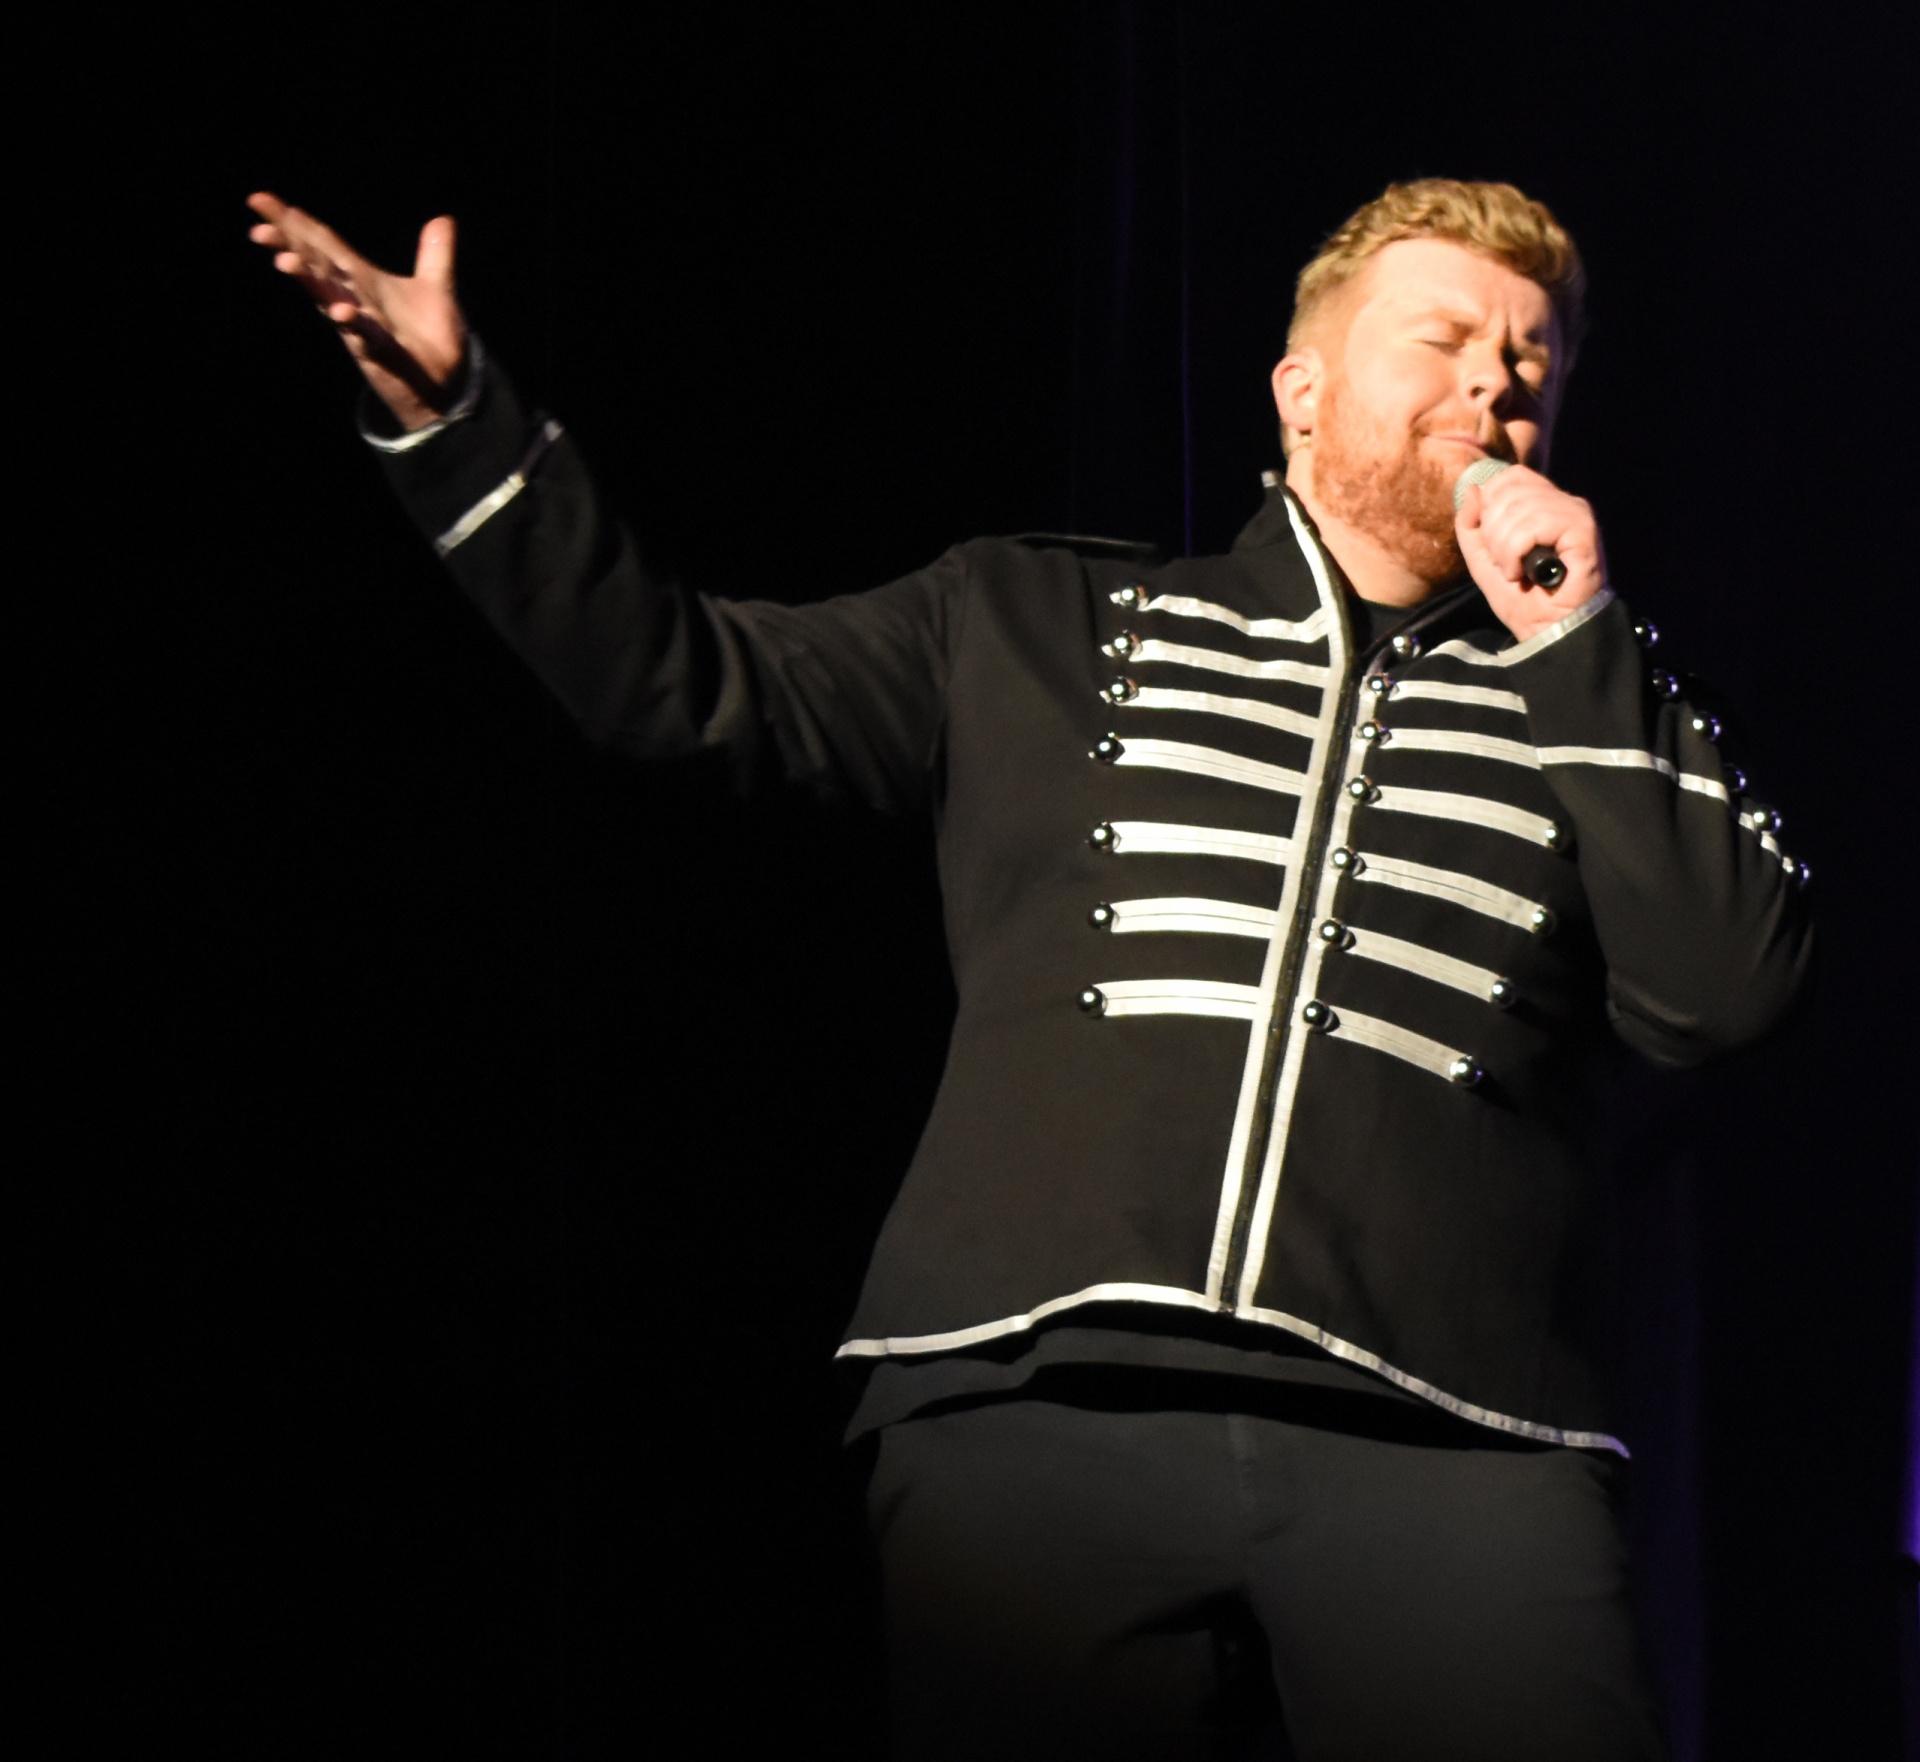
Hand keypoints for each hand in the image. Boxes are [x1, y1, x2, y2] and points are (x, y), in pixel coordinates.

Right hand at [246, 192, 468, 431]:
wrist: (446, 388)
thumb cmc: (431, 340)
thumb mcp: (436, 289)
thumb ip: (435, 255)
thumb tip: (443, 219)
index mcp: (363, 282)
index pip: (324, 246)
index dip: (295, 223)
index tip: (260, 199)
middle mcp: (356, 302)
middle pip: (317, 269)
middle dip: (289, 248)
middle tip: (258, 229)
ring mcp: (366, 329)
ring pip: (330, 301)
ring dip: (309, 282)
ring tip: (284, 261)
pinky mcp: (384, 355)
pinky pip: (367, 337)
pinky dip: (354, 324)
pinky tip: (341, 311)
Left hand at [1455, 465, 1607, 642]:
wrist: (1546, 629)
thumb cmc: (1521, 598)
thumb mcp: (1482, 559)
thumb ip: (1471, 525)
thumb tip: (1473, 489)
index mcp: (1543, 503)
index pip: (1510, 477)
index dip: (1490, 504)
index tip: (1492, 542)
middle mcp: (1563, 501)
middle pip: (1509, 491)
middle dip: (1492, 532)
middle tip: (1504, 563)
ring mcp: (1575, 513)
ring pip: (1519, 508)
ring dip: (1503, 548)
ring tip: (1514, 572)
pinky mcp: (1582, 529)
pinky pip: (1534, 525)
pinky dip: (1516, 552)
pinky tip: (1524, 572)